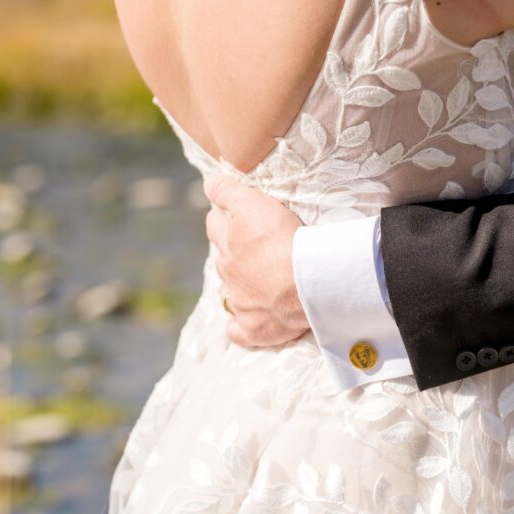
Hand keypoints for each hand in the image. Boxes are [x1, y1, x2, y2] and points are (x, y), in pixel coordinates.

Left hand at [203, 173, 309, 347]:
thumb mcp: (254, 203)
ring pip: (229, 291)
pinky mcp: (253, 327)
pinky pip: (237, 330)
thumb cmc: (286, 240)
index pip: (216, 222)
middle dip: (231, 250)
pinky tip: (247, 320)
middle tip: (253, 247)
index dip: (224, 216)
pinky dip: (239, 326)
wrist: (306, 284)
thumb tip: (207, 183)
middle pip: (223, 256)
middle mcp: (229, 271)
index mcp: (230, 241)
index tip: (235, 214)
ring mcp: (240, 301)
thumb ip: (227, 192)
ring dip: (238, 285)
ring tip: (259, 282)